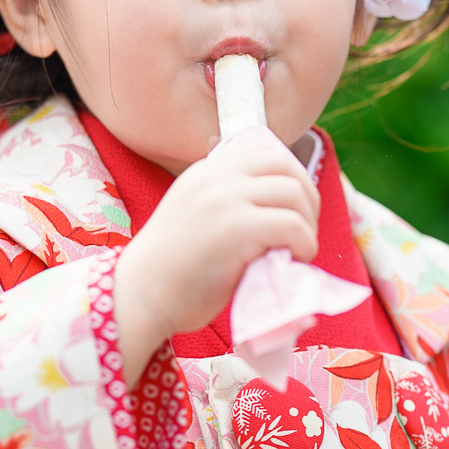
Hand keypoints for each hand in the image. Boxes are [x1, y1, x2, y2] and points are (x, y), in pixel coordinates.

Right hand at [112, 131, 319, 385]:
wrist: (140, 297)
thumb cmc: (171, 270)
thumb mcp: (196, 215)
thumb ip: (226, 201)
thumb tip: (278, 203)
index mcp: (206, 171)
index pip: (265, 151)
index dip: (291, 177)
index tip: (293, 209)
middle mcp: (215, 177)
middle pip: (286, 166)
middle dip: (307, 197)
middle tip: (303, 231)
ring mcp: (225, 200)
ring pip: (295, 192)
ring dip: (308, 223)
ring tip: (298, 250)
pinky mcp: (236, 228)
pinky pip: (293, 225)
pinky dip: (305, 243)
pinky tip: (294, 260)